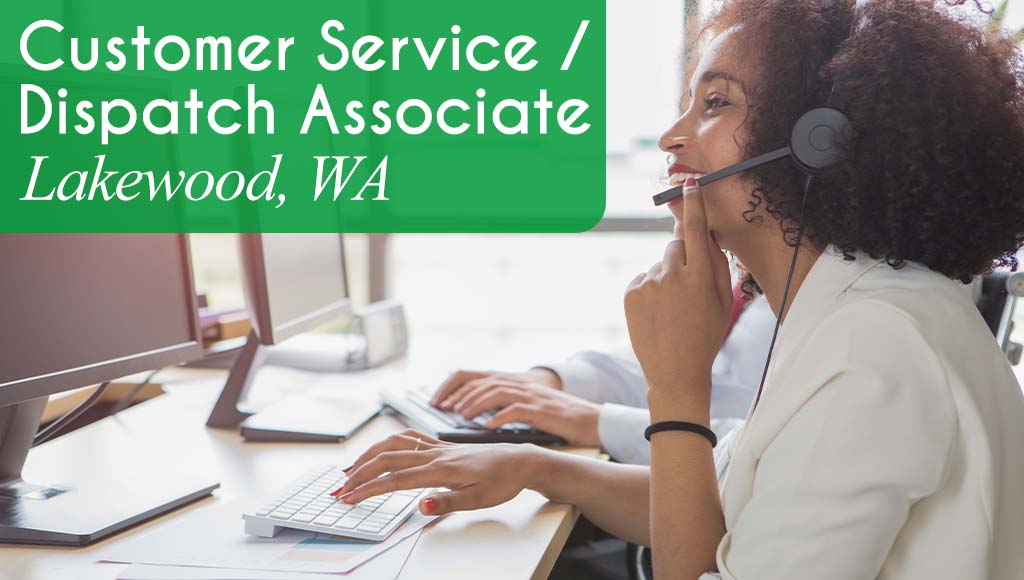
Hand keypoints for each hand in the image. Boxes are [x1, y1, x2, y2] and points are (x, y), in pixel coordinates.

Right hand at [331, 429, 541, 515]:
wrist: (518, 461)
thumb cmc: (501, 481)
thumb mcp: (479, 499)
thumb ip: (448, 501)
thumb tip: (420, 506)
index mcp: (440, 469)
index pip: (395, 480)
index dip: (368, 489)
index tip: (348, 499)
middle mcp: (434, 455)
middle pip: (386, 460)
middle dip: (359, 474)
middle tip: (339, 490)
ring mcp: (437, 448)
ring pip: (394, 445)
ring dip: (369, 455)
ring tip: (352, 469)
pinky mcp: (441, 446)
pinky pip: (409, 439)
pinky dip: (389, 443)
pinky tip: (384, 450)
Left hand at [457, 382, 601, 446]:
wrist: (590, 418)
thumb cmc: (556, 416)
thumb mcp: (525, 403)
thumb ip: (501, 403)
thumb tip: (472, 413)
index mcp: (511, 381)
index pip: (473, 374)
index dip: (452, 386)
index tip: (437, 401)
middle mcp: (518, 383)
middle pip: (481, 381)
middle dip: (459, 395)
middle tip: (443, 409)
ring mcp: (530, 395)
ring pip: (495, 392)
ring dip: (475, 403)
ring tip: (461, 416)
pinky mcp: (541, 410)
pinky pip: (517, 410)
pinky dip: (500, 417)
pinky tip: (489, 427)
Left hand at [624, 179, 731, 416]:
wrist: (674, 372)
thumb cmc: (704, 336)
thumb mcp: (722, 302)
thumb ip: (716, 264)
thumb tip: (706, 235)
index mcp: (701, 276)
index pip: (697, 229)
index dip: (693, 204)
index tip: (689, 184)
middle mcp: (673, 275)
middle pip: (677, 246)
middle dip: (684, 258)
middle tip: (688, 290)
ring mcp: (649, 284)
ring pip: (660, 264)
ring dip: (666, 277)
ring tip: (672, 309)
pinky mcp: (631, 292)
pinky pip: (644, 278)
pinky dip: (650, 289)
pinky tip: (657, 313)